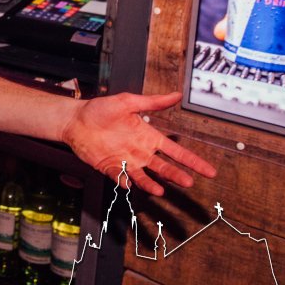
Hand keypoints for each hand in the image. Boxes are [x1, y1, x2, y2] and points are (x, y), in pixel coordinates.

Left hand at [62, 92, 216, 196]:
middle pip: (163, 167)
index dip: (191, 161)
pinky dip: (125, 182)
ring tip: (162, 190)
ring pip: (144, 176)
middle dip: (176, 175)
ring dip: (152, 183)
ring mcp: (125, 161)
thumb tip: (177, 94)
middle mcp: (140, 152)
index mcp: (148, 136)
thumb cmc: (101, 109)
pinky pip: (120, 177)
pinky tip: (130, 185)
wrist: (76, 119)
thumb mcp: (128, 102)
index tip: (209, 171)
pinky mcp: (109, 167)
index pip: (175, 151)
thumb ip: (153, 102)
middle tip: (189, 182)